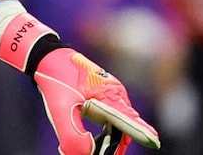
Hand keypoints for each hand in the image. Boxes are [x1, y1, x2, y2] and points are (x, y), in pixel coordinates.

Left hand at [34, 48, 159, 154]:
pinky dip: (105, 134)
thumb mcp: (59, 108)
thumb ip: (72, 133)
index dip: (142, 133)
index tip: (154, 141)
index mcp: (109, 95)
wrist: (47, 57)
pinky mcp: (104, 97)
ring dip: (110, 142)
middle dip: (116, 146)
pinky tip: (97, 145)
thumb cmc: (56, 79)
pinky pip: (111, 120)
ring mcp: (111, 95)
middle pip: (124, 127)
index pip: (129, 120)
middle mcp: (116, 95)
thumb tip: (86, 153)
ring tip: (98, 153)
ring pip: (118, 125)